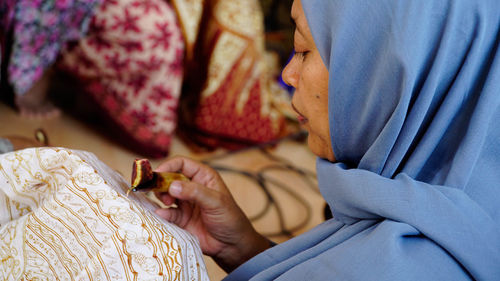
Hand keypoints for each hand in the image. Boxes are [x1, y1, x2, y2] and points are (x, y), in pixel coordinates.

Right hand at [154, 156, 270, 271]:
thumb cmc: (230, 218)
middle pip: (169, 178)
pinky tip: (163, 215)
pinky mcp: (180, 218)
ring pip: (165, 194)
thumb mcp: (215, 202)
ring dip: (161, 197)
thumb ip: (195, 192)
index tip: (157, 174)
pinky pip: (166, 213)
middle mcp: (192, 187)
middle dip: (161, 183)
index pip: (182, 164)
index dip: (168, 166)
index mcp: (203, 177)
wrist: (231, 245)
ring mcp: (185, 203)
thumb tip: (172, 186)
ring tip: (168, 203)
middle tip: (157, 191)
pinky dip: (162, 213)